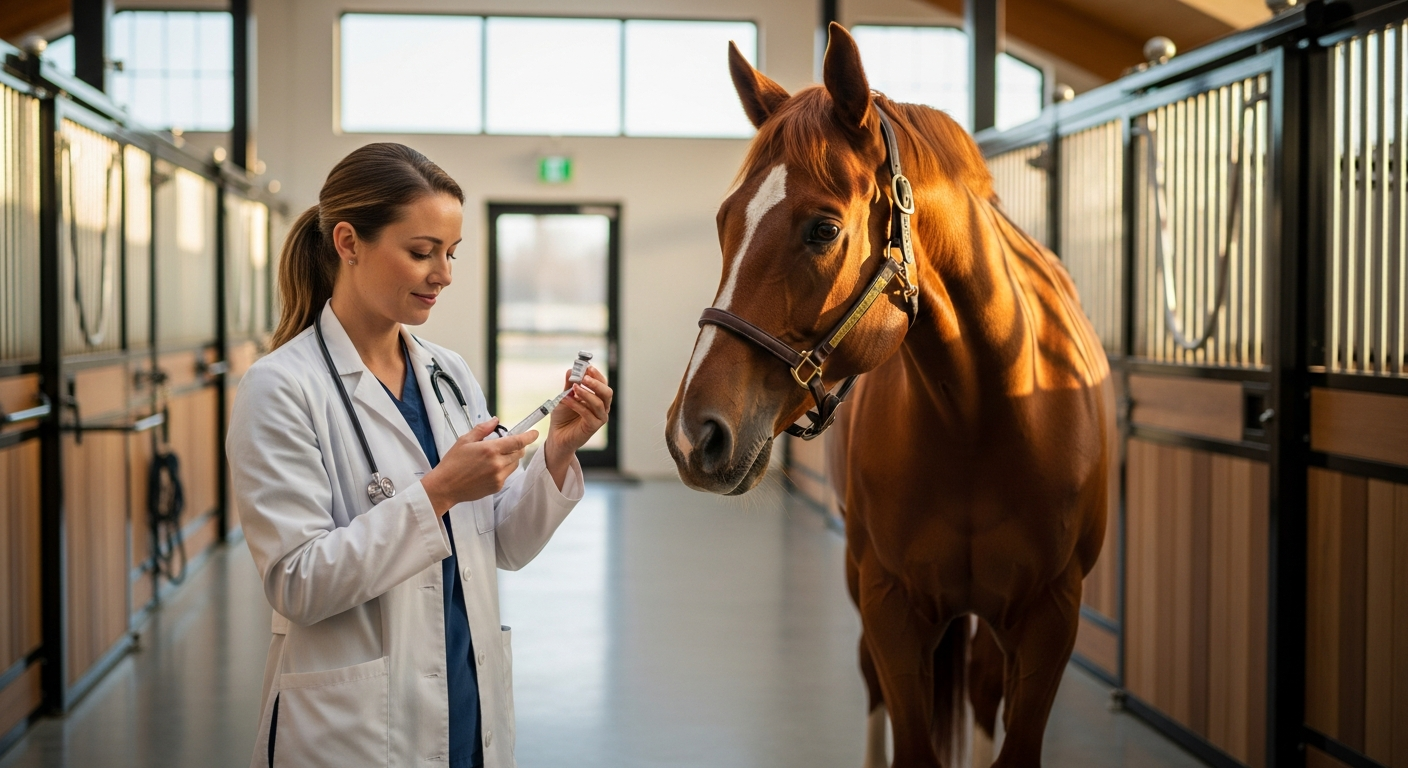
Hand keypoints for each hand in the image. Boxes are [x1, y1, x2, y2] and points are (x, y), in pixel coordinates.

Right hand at [421, 419, 537, 514]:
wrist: (445, 487)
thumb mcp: (465, 440)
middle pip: (519, 452)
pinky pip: (507, 474)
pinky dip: (504, 469)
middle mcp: (497, 464)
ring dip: (511, 458)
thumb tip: (495, 420)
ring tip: (495, 457)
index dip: (529, 436)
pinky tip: (489, 468)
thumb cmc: (452, 463)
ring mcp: (499, 477)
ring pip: (515, 464)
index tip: (534, 433)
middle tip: (507, 444)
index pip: (517, 441)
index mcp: (490, 449)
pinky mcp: (497, 487)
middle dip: (517, 446)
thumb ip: (482, 429)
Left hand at [546, 365, 612, 458]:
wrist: (557, 435)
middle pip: (607, 392)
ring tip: (573, 388)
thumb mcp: (564, 396)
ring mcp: (599, 418)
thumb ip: (569, 385)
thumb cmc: (563, 416)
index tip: (587, 367)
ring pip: (599, 403)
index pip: (602, 383)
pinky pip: (588, 414)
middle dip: (596, 383)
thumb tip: (571, 370)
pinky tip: (566, 399)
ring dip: (586, 393)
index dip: (596, 375)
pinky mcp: (593, 427)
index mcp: (597, 397)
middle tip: (584, 377)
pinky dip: (577, 405)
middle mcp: (602, 407)